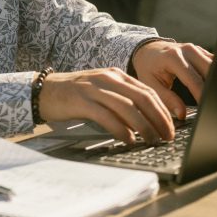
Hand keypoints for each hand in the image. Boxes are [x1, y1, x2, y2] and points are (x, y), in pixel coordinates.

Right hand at [36, 67, 175, 142]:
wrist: (45, 90)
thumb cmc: (75, 95)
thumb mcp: (102, 92)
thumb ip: (122, 101)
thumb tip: (146, 122)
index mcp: (116, 75)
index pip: (147, 91)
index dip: (163, 110)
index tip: (172, 127)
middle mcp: (107, 79)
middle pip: (141, 98)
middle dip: (158, 118)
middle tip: (167, 136)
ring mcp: (94, 89)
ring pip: (127, 107)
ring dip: (143, 126)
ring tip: (151, 140)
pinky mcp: (81, 101)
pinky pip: (106, 115)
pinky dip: (120, 128)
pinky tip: (128, 139)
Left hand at [130, 39, 212, 119]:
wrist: (148, 51)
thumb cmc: (148, 69)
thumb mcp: (151, 85)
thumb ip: (167, 100)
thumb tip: (182, 114)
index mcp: (173, 57)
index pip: (194, 80)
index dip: (202, 96)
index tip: (206, 109)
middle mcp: (187, 50)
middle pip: (210, 70)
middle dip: (213, 88)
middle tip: (213, 105)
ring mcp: (196, 49)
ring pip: (215, 66)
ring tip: (215, 98)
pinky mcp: (201, 51)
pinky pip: (214, 63)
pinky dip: (216, 75)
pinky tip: (214, 88)